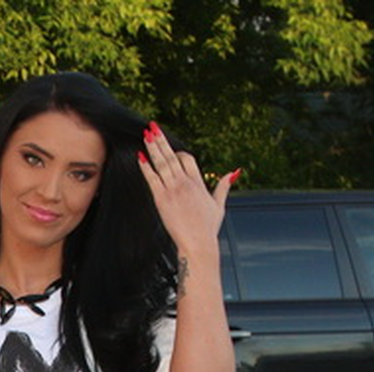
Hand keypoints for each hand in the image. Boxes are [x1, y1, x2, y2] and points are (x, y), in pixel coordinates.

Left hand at [139, 120, 238, 259]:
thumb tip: (234, 172)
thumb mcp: (219, 205)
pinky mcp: (162, 199)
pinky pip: (152, 178)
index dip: (178, 153)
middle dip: (161, 141)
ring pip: (161, 163)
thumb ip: (223, 187)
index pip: (187, 159)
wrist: (197, 242)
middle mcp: (186, 183)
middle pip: (172, 156)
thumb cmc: (207, 227)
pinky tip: (140, 156)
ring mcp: (173, 190)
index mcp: (199, 183)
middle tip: (153, 127)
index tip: (170, 149)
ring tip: (146, 134)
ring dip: (153, 148)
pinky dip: (145, 167)